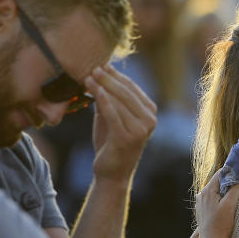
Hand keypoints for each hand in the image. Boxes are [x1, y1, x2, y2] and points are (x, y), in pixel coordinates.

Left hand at [86, 65, 156, 183]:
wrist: (111, 173)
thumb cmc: (110, 143)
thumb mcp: (110, 117)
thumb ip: (109, 99)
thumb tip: (99, 75)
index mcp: (150, 113)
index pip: (132, 88)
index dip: (116, 75)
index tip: (101, 65)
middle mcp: (150, 120)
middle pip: (127, 93)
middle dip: (109, 78)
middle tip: (93, 67)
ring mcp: (140, 130)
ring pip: (120, 101)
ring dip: (103, 87)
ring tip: (88, 77)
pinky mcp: (127, 138)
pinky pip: (114, 114)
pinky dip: (103, 100)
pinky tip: (94, 90)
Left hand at [194, 171, 238, 237]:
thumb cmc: (221, 224)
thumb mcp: (230, 205)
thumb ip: (237, 188)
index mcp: (207, 191)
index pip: (221, 173)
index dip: (233, 171)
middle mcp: (202, 195)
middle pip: (218, 181)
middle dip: (231, 180)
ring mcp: (201, 203)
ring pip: (217, 190)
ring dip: (227, 189)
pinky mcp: (204, 210)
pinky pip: (214, 198)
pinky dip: (222, 197)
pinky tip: (230, 202)